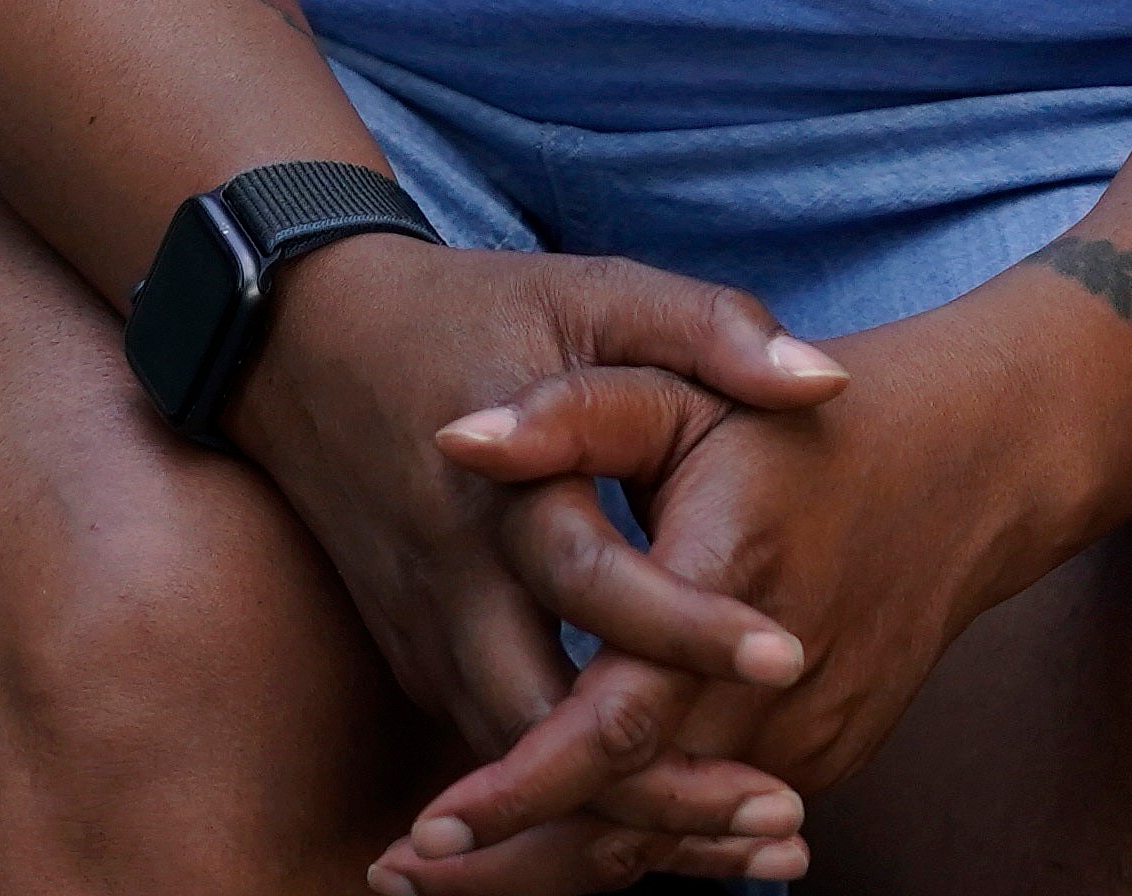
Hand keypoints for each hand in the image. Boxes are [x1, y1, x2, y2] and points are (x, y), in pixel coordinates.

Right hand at [217, 239, 841, 881]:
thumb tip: (826, 381)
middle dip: (652, 781)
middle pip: (540, 720)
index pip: (594, 578)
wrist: (306, 344)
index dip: (686, 625)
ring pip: (512, 763)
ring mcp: (423, 633)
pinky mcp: (416, 663)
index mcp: (504, 485)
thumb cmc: (479, 312)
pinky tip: (665, 831)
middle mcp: (451, 581)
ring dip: (617, 816)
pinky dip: (570, 805)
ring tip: (749, 850)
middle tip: (780, 816)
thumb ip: (712, 331)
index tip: (788, 655)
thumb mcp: (600, 292)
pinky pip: (494, 755)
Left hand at [381, 293, 1087, 886]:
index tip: (426, 831)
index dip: (519, 789)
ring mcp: (816, 728)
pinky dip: (638, 837)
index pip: (616, 725)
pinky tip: (550, 844)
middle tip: (395, 872)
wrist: (975, 458)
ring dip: (562, 865)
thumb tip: (454, 439)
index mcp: (732, 577)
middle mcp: (782, 678)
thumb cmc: (800, 421)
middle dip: (511, 861)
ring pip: (674, 836)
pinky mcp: (832, 751)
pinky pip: (719, 816)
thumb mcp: (686, 386)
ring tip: (451, 875)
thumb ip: (571, 413)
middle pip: (634, 815)